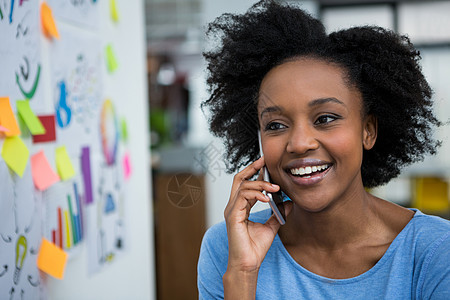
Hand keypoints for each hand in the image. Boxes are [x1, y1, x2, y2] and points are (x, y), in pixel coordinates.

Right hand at [224, 156, 292, 274]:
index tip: (265, 164)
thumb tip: (288, 202)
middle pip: (239, 179)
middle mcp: (234, 206)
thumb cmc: (255, 248)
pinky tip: (267, 198)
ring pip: (243, 186)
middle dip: (251, 168)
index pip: (245, 184)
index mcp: (240, 207)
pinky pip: (243, 197)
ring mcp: (232, 210)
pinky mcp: (233, 216)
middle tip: (264, 161)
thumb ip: (277, 213)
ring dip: (260, 184)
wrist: (248, 264)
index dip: (254, 172)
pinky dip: (256, 194)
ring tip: (274, 188)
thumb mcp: (271, 227)